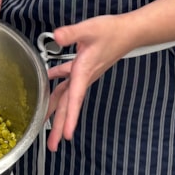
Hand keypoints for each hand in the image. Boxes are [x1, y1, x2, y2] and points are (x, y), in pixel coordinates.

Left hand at [44, 15, 133, 150]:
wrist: (128, 32)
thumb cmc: (112, 31)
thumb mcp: (89, 29)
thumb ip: (71, 33)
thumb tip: (57, 36)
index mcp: (83, 72)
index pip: (74, 99)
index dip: (69, 118)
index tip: (66, 135)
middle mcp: (83, 77)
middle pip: (67, 106)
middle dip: (59, 127)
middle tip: (52, 146)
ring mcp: (83, 74)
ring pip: (65, 96)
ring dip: (56, 111)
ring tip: (46, 125)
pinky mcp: (83, 67)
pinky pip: (67, 80)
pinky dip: (56, 82)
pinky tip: (48, 79)